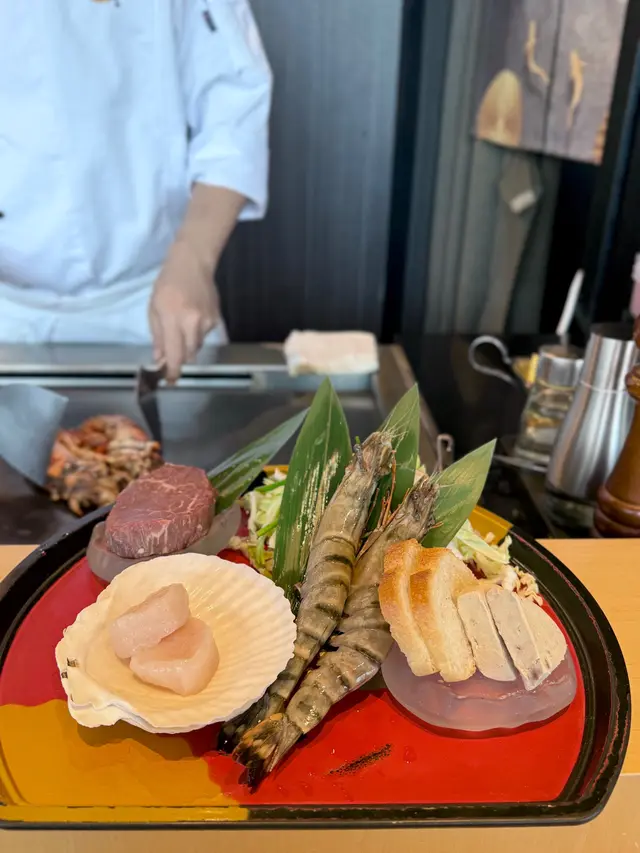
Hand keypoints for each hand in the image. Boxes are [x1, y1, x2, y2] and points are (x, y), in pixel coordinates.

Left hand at [149, 239, 219, 382]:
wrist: (193, 263)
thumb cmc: (168, 283)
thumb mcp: (154, 307)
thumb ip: (157, 335)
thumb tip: (160, 358)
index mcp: (173, 320)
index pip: (175, 354)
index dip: (173, 371)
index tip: (170, 381)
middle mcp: (192, 324)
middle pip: (189, 355)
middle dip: (180, 358)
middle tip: (172, 354)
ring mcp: (207, 322)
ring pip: (197, 346)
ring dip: (188, 345)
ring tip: (182, 327)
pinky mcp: (216, 319)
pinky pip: (205, 335)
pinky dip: (197, 333)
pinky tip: (193, 318)